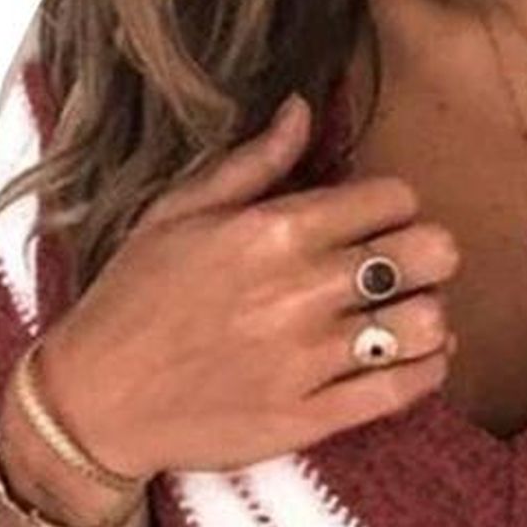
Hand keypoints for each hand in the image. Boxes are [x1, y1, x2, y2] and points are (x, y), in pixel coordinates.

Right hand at [36, 93, 461, 478]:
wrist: (94, 401)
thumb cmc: (133, 298)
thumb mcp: (177, 213)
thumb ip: (252, 163)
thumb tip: (303, 109)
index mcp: (273, 231)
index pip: (393, 197)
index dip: (400, 206)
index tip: (383, 221)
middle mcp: (300, 291)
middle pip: (427, 254)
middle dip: (432, 254)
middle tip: (412, 266)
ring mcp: (310, 359)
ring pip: (426, 324)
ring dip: (430, 315)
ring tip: (410, 315)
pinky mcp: (312, 417)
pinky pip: (404, 389)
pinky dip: (427, 370)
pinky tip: (417, 358)